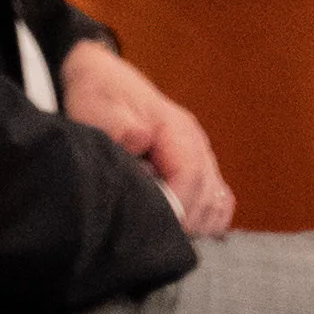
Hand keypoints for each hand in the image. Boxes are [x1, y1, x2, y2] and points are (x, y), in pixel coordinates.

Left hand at [58, 36, 233, 239]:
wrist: (101, 76)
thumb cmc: (99, 96)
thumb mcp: (97, 106)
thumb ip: (118, 126)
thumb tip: (140, 138)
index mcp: (175, 128)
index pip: (190, 176)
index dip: (178, 206)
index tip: (156, 227)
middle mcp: (194, 141)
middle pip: (207, 193)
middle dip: (186, 221)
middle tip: (155, 237)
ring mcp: (199, 152)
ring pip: (216, 199)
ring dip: (197, 222)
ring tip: (165, 234)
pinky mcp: (195, 163)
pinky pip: (216, 198)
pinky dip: (207, 217)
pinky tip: (183, 228)